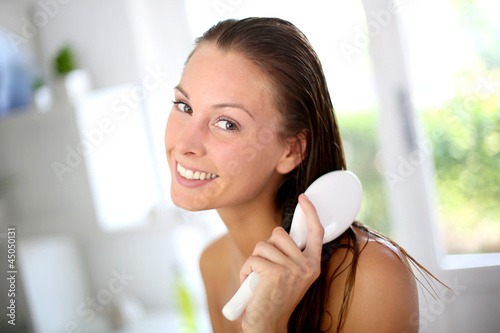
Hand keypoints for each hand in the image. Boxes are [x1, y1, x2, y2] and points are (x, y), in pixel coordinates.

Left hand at [239, 194, 324, 331]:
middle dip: (266, 248)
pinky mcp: (275, 273)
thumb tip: (279, 235)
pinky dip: (245, 270)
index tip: (303, 198)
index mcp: (312, 265)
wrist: (267, 325)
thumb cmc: (273, 299)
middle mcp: (307, 266)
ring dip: (254, 261)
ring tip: (257, 280)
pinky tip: (250, 284)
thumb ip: (288, 255)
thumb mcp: (288, 275)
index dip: (310, 213)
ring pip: (263, 245)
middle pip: (279, 234)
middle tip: (265, 269)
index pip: (316, 233)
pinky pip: (252, 258)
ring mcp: (293, 269)